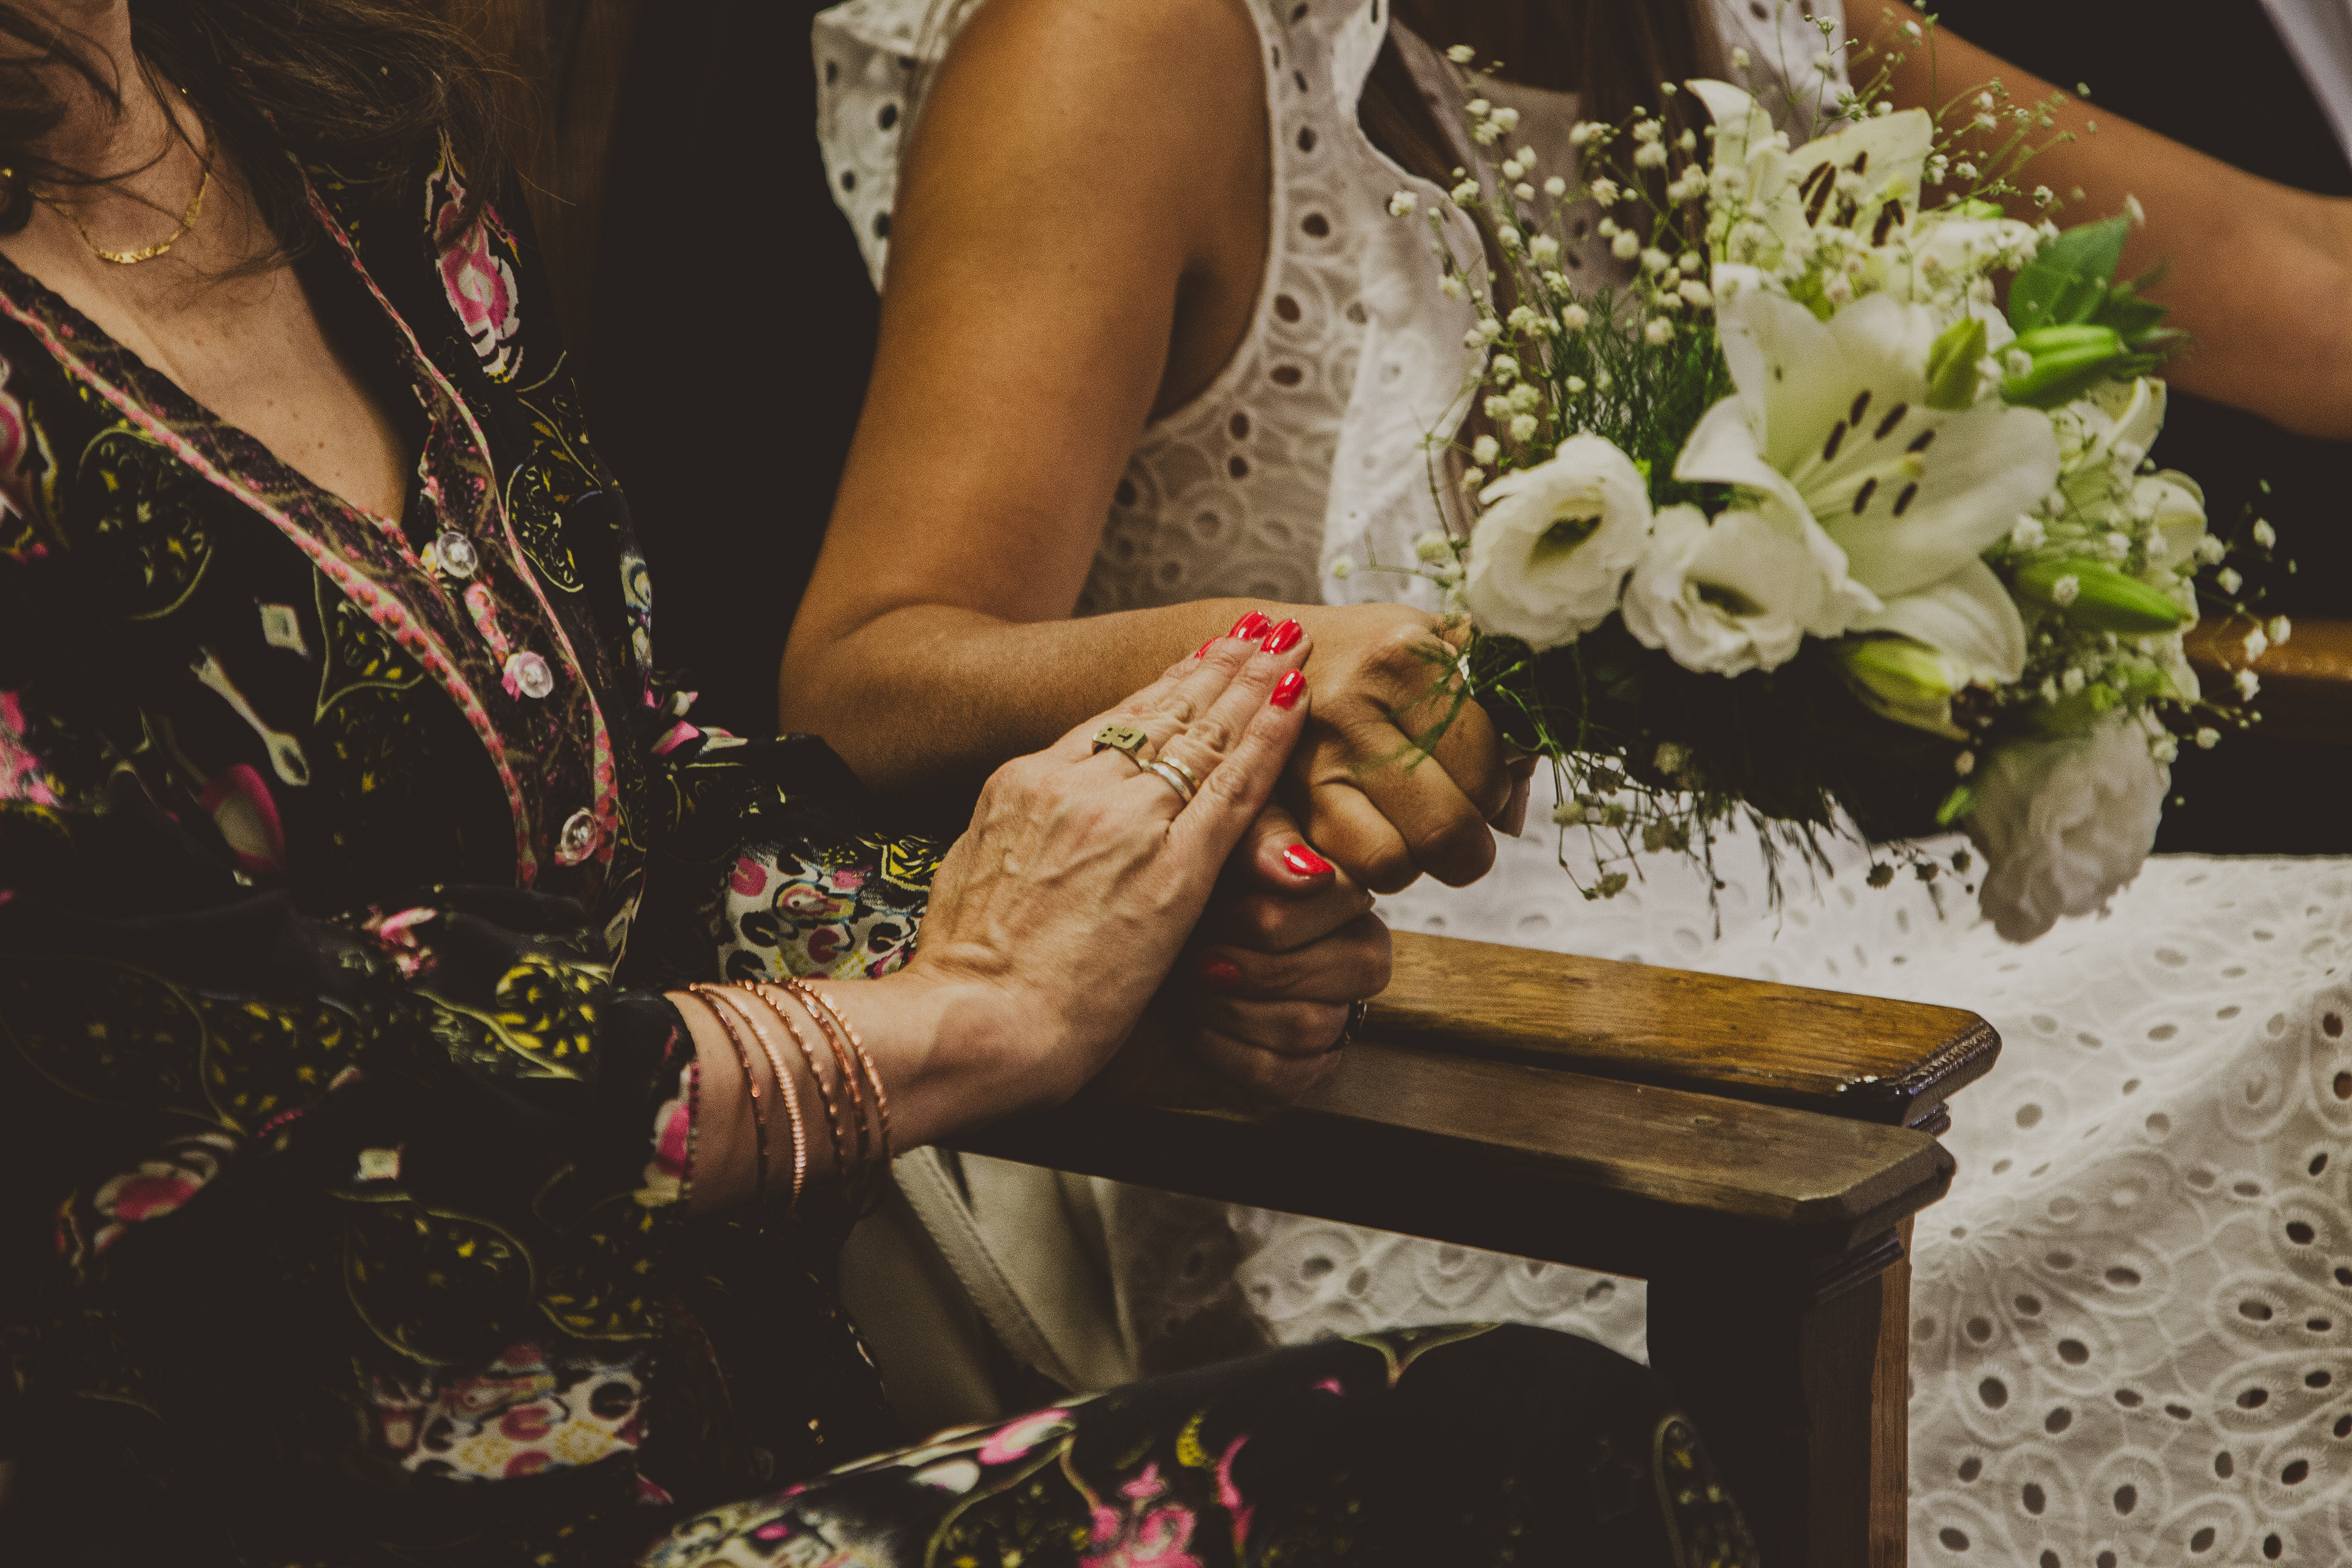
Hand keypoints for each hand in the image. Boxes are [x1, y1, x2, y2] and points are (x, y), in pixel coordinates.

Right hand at [904, 626, 1316, 1115]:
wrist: (973, 1021)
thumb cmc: (965, 973)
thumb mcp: (970, 874)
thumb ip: (1013, 837)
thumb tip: (1026, 828)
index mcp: (1024, 784)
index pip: (1111, 721)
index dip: (1164, 687)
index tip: (1197, 659)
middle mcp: (1076, 785)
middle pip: (1164, 711)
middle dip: (1218, 666)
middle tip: (1260, 632)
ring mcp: (1127, 820)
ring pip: (1205, 734)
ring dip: (1254, 685)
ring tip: (1288, 648)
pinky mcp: (1174, 868)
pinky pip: (1235, 786)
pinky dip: (1271, 739)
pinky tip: (1298, 705)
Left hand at [1099, 801, 1389, 1109]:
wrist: (1058, 996)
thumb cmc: (1121, 910)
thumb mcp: (1181, 852)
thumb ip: (1248, 837)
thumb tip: (1305, 869)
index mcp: (1314, 882)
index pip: (1353, 893)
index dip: (1287, 909)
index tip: (1220, 913)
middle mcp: (1330, 947)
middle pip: (1362, 960)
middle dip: (1262, 963)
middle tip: (1197, 957)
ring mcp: (1316, 1013)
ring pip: (1322, 1021)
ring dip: (1233, 1008)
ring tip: (1183, 990)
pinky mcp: (1287, 1072)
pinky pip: (1290, 1074)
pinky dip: (1225, 1052)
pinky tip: (1190, 1031)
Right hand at [1281, 603, 1513, 893]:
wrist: (1259, 653)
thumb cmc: (1367, 656)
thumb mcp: (1437, 653)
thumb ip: (1496, 724)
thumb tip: (1510, 820)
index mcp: (1401, 659)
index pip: (1483, 770)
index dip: (1494, 792)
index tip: (1480, 781)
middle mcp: (1348, 709)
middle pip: (1442, 830)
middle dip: (1465, 846)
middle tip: (1457, 827)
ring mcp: (1302, 763)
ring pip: (1387, 865)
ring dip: (1408, 861)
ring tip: (1404, 829)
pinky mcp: (1268, 806)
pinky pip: (1331, 874)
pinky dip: (1356, 871)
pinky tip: (1361, 837)